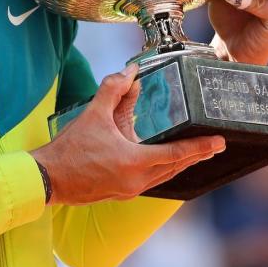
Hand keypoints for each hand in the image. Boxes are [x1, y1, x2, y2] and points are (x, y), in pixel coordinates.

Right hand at [30, 64, 225, 204]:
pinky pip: (151, 180)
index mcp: (134, 162)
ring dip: (179, 163)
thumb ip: (113, 90)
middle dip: (195, 155)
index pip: (176, 154)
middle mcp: (137, 180)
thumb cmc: (70, 149)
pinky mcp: (121, 193)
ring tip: (193, 152)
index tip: (219, 142)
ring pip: (164, 176)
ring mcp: (129, 190)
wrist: (48, 178)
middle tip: (214, 145)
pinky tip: (161, 160)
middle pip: (175, 167)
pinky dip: (162, 169)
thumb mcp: (93, 114)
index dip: (200, 147)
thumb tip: (130, 73)